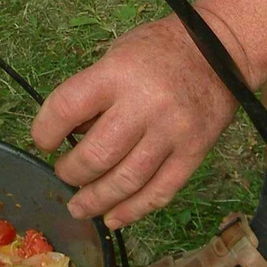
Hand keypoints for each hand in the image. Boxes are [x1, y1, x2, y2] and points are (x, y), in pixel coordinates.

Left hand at [31, 17, 238, 228]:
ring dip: (96, 200)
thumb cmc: (160, 50)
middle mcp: (144, 105)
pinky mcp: (194, 153)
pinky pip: (159, 192)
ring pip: (125, 181)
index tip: (44, 142)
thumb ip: (94, 93)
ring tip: (79, 207)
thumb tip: (70, 136)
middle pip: (96, 155)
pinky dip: (132, 210)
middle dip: (71, 172)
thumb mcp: (117, 55)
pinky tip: (113, 217)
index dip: (45, 131)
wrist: (222, 49)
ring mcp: (172, 133)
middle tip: (65, 174)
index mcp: (117, 73)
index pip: (67, 108)